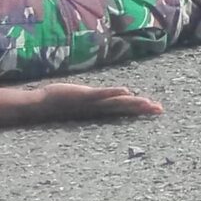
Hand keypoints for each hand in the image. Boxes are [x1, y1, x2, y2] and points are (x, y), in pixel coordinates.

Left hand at [27, 82, 163, 123]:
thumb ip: (91, 98)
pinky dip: (114, 93)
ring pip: (116, 102)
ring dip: (133, 103)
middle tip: (160, 109)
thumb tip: (99, 96)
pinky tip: (126, 91)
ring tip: (147, 103)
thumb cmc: (58, 102)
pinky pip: (102, 95)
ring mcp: (92, 102)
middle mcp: (97, 108)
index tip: (157, 109)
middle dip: (142, 108)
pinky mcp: (84, 95)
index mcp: (98, 109)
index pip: (123, 108)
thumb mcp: (79, 100)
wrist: (40, 105)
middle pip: (124, 107)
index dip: (140, 109)